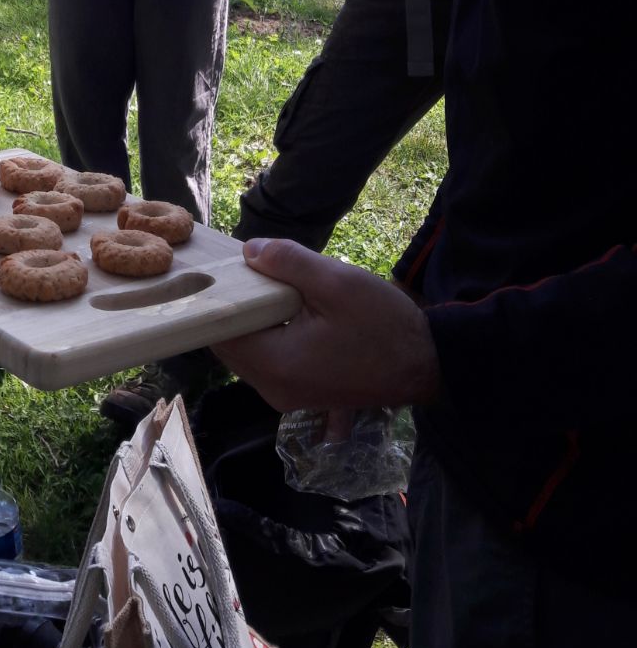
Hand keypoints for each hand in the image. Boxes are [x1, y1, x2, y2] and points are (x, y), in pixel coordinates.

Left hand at [211, 238, 440, 410]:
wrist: (428, 364)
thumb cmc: (384, 324)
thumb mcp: (337, 282)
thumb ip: (287, 263)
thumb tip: (248, 250)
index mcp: (276, 365)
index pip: (220, 332)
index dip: (219, 299)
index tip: (228, 271)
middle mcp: (273, 389)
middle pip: (230, 344)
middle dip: (237, 308)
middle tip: (255, 275)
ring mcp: (287, 397)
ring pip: (248, 353)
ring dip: (255, 322)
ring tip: (276, 289)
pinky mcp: (301, 395)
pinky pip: (269, 361)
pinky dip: (270, 336)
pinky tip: (290, 311)